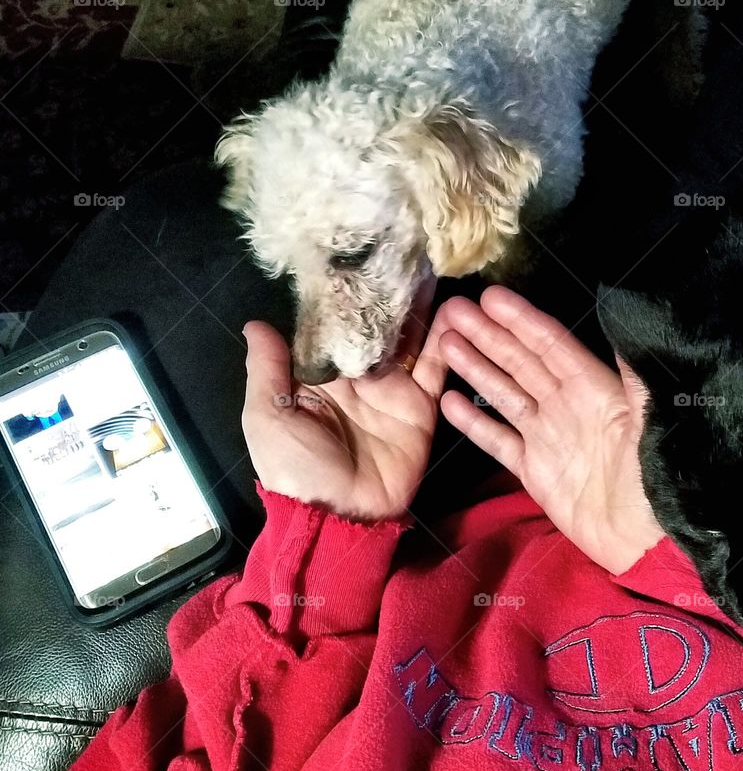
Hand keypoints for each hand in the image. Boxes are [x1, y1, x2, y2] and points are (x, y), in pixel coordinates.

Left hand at [241, 280, 446, 520]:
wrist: (338, 517)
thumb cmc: (295, 466)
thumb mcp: (268, 416)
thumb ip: (268, 370)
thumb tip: (256, 323)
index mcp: (320, 376)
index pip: (336, 326)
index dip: (347, 296)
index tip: (359, 257)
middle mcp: (359, 377)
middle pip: (378, 328)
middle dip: (390, 295)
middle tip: (406, 253)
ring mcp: (392, 391)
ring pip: (410, 342)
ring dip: (422, 311)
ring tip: (434, 270)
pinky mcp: (420, 408)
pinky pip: (436, 372)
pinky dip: (447, 345)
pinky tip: (457, 314)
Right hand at [436, 286, 664, 573]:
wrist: (647, 545)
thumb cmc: (656, 482)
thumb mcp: (652, 424)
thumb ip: (634, 375)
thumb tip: (625, 320)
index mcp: (594, 389)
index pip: (551, 345)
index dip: (522, 320)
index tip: (491, 297)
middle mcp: (567, 406)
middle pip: (520, 362)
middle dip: (488, 335)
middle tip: (453, 310)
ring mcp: (548, 438)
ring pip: (505, 394)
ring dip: (476, 368)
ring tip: (445, 343)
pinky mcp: (534, 472)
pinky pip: (498, 440)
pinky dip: (474, 422)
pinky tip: (449, 401)